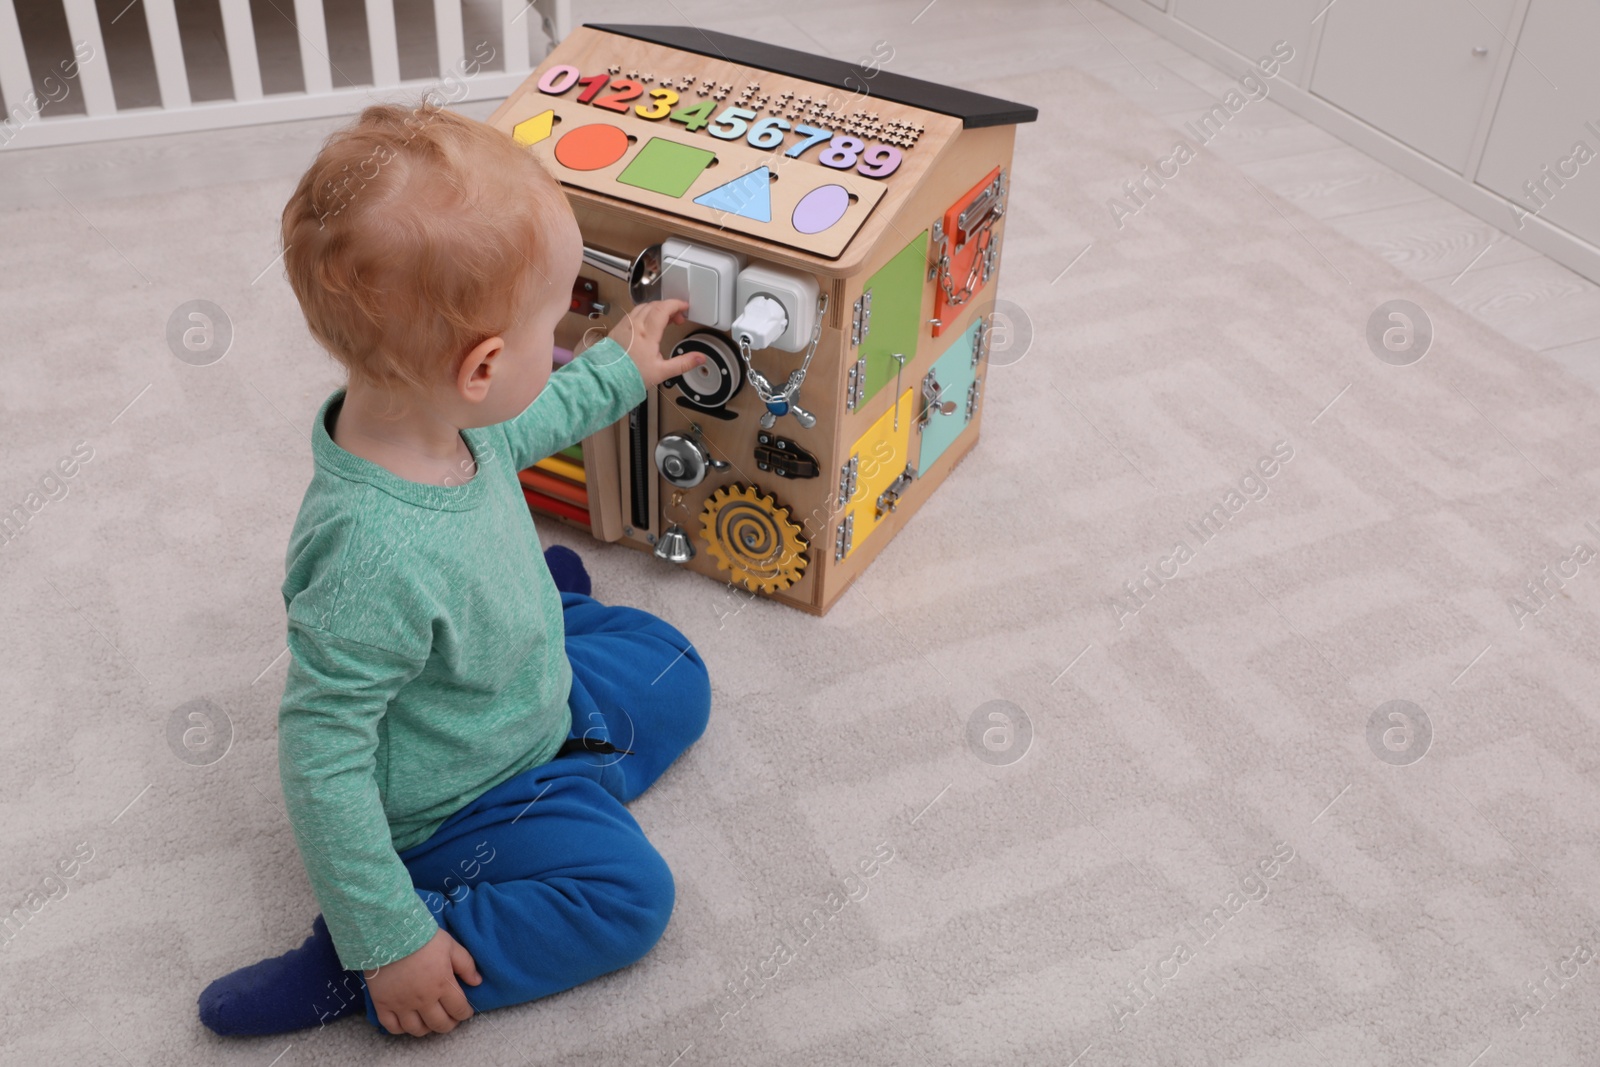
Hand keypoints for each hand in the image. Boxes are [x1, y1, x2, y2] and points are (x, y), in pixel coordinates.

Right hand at [363, 927, 481, 1036]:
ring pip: (417, 1029)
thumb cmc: (422, 938)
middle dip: (449, 1024)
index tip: (465, 1012)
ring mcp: (402, 1004)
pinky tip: (407, 1022)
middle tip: (451, 1019)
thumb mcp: (450, 946)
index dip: (465, 1014)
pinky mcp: (383, 1004)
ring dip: (427, 1029)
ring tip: (430, 1021)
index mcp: (442, 985)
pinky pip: (392, 1027)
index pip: (458, 1009)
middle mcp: (423, 999)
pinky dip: (401, 1029)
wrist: (389, 934)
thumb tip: (477, 982)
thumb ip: (466, 965)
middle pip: (439, 1024)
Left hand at [607, 299, 705, 389]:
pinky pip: (633, 313)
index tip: (685, 307)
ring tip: (665, 321)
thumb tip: (700, 358)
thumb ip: (683, 363)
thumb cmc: (631, 376)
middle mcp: (635, 325)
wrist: (607, 380)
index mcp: (647, 333)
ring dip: (657, 309)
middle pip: (654, 305)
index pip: (663, 308)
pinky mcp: (618, 328)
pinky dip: (644, 313)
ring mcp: (625, 325)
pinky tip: (648, 324)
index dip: (676, 304)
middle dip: (669, 307)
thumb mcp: (662, 372)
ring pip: (643, 307)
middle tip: (678, 318)